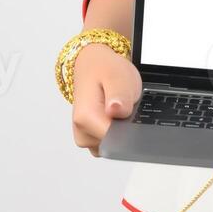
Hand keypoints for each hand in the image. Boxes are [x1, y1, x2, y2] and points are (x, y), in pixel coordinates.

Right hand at [70, 43, 142, 157]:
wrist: (93, 65)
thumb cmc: (104, 69)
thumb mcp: (117, 75)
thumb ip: (119, 95)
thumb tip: (117, 110)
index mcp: (85, 118)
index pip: (115, 141)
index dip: (129, 129)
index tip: (131, 113)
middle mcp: (81, 131)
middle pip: (116, 145)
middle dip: (126, 128)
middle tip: (124, 104)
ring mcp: (85, 137)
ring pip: (114, 146)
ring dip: (121, 128)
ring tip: (119, 107)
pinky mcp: (91, 138)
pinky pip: (110, 143)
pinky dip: (117, 130)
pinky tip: (115, 115)